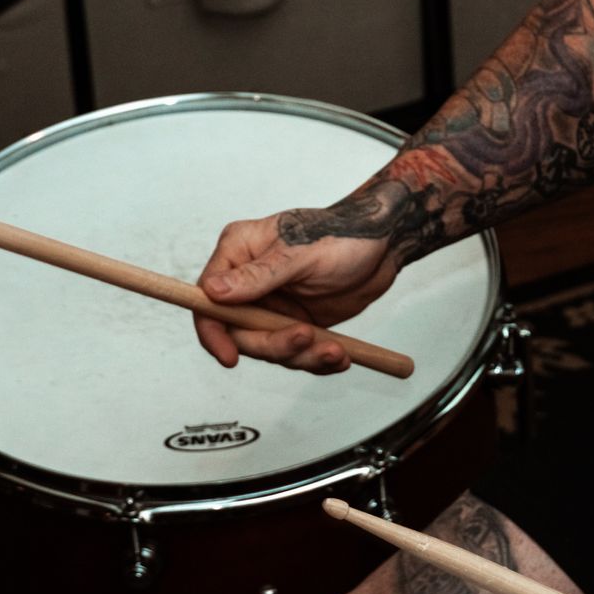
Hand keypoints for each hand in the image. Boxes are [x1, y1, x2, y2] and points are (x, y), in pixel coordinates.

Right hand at [193, 207, 396, 374]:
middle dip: (274, 344)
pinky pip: (297, 353)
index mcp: (239, 252)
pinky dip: (318, 360)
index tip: (230, 357)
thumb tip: (213, 291)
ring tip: (335, 350)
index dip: (213, 332)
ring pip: (270, 348)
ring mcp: (273, 305)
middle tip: (306, 337)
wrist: (385, 244)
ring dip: (303, 355)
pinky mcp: (296, 323)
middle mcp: (249, 282)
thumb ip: (259, 275)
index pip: (208, 300)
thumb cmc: (344, 234)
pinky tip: (340, 355)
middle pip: (239, 333)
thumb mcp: (301, 253)